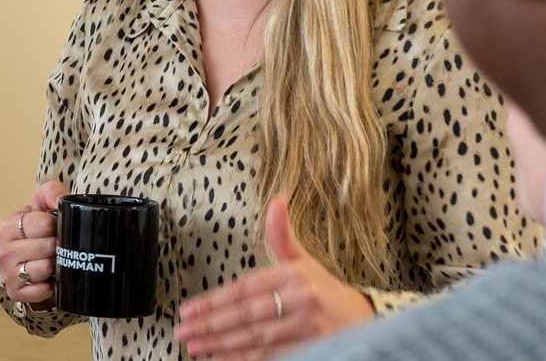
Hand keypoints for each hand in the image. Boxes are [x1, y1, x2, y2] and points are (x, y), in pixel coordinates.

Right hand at [0, 180, 67, 306]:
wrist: (29, 255)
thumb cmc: (37, 227)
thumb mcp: (41, 204)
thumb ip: (51, 192)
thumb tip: (60, 200)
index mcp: (6, 227)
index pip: (42, 223)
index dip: (56, 225)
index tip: (55, 226)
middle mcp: (2, 250)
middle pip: (46, 247)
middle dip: (57, 245)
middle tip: (56, 245)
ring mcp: (7, 273)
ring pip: (44, 269)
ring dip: (55, 265)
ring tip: (52, 259)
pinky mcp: (15, 292)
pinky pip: (42, 291)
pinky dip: (51, 286)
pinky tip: (49, 277)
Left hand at [174, 195, 374, 359]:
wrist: (362, 318)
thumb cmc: (323, 290)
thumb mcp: (302, 260)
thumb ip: (280, 235)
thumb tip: (275, 201)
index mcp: (294, 275)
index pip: (244, 289)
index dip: (213, 300)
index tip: (188, 309)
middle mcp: (301, 300)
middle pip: (246, 314)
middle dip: (210, 324)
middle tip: (183, 330)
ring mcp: (307, 327)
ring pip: (256, 338)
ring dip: (222, 344)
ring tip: (195, 346)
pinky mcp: (313, 348)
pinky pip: (272, 356)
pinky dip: (245, 359)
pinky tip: (221, 359)